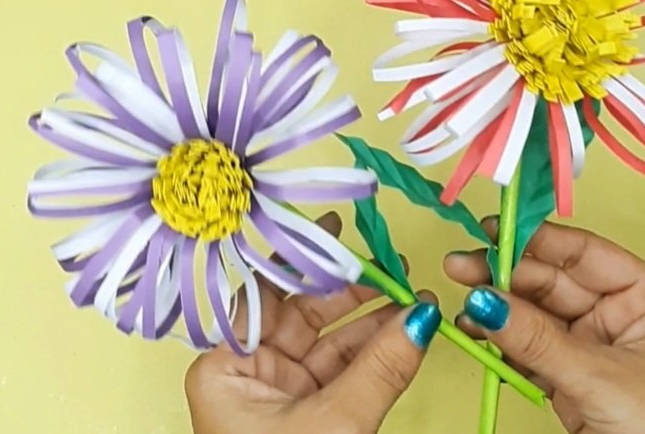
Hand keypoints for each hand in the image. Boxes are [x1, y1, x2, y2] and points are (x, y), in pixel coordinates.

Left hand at [185, 212, 441, 433]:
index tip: (331, 230)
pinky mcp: (305, 411)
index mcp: (223, 366)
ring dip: (369, 320)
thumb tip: (421, 317)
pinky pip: (341, 369)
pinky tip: (402, 328)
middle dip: (348, 290)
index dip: (300, 260)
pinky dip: (372, 352)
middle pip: (298, 312)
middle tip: (388, 265)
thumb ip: (381, 368)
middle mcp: (245, 371)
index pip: (263, 295)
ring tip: (410, 296)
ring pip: (326, 340)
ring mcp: (277, 391)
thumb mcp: (336, 424)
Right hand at [446, 219, 644, 433]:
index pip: (583, 254)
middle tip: (463, 267)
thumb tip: (487, 302)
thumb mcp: (605, 378)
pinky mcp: (573, 383)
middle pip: (551, 283)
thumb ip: (539, 340)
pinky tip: (476, 333)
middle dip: (505, 276)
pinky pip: (529, 353)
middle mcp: (620, 319)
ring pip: (535, 319)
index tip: (493, 230)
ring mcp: (593, 352)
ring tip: (464, 304)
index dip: (536, 239)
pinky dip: (501, 345)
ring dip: (498, 311)